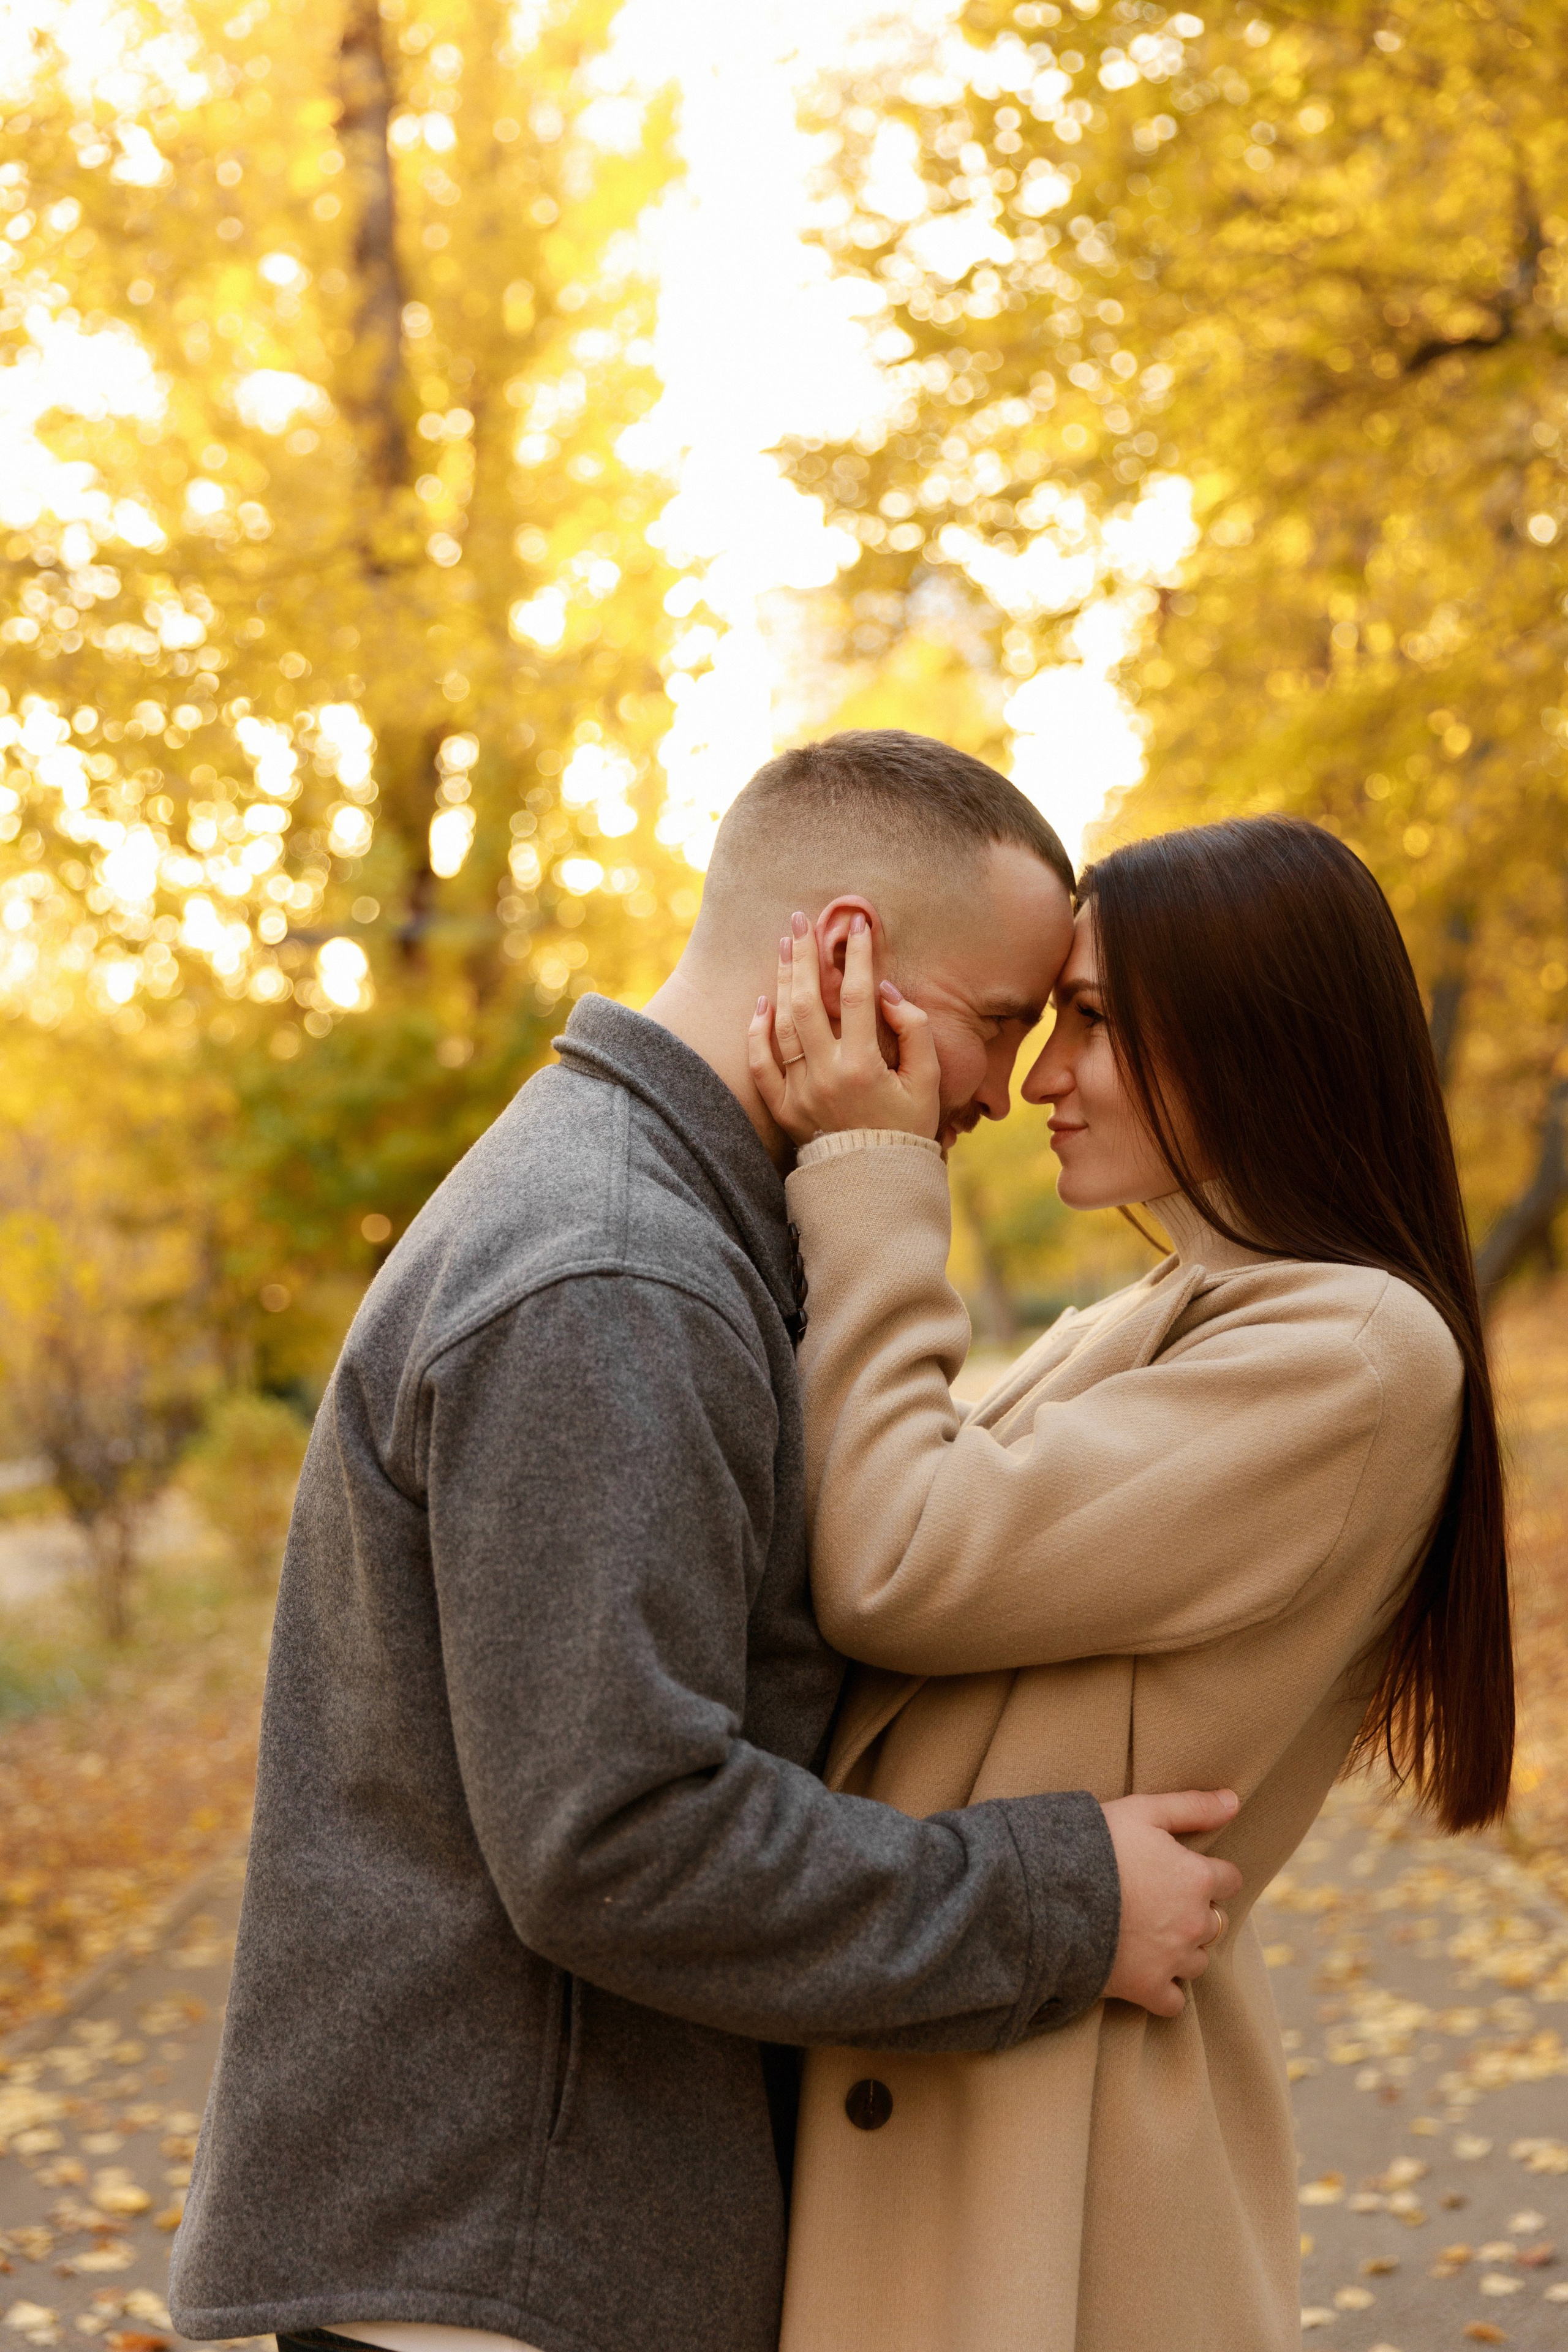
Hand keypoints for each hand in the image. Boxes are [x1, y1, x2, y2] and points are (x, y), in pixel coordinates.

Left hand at [748, 911, 940, 1146]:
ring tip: (783, 947)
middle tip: (800, 921)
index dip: (857, 957)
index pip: (855, 998)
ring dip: (781, 982)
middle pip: (807, 1002)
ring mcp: (799, 1092)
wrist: (874, 1183)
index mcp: (863, 1068)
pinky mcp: (783, 1108)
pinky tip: (762, 1002)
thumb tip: (886, 992)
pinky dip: (757, 1032)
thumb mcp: (927, 1082)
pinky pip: (761, 1064)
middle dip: (804, 956)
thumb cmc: (906, 1129)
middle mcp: (825, 1076)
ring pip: (782, 1026)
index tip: (858, 926)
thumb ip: (915, 1031)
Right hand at [1100, 1789, 1243, 2018]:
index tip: (1182, 1871)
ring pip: (1198, 1961)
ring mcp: (1172, 1959)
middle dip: (1193, 1912)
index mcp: (1197, 1878)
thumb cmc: (1096, 1844)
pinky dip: (1164, 1991)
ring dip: (1182, 1950)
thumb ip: (1192, 1806)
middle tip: (1158, 1901)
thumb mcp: (1142, 1810)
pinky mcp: (1147, 1989)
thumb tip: (1234, 1800)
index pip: (1229, 1879)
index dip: (1207, 1873)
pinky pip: (1173, 2002)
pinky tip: (1145, 1973)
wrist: (1049, 1892)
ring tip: (1148, 1935)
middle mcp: (1194, 1922)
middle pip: (1214, 1922)